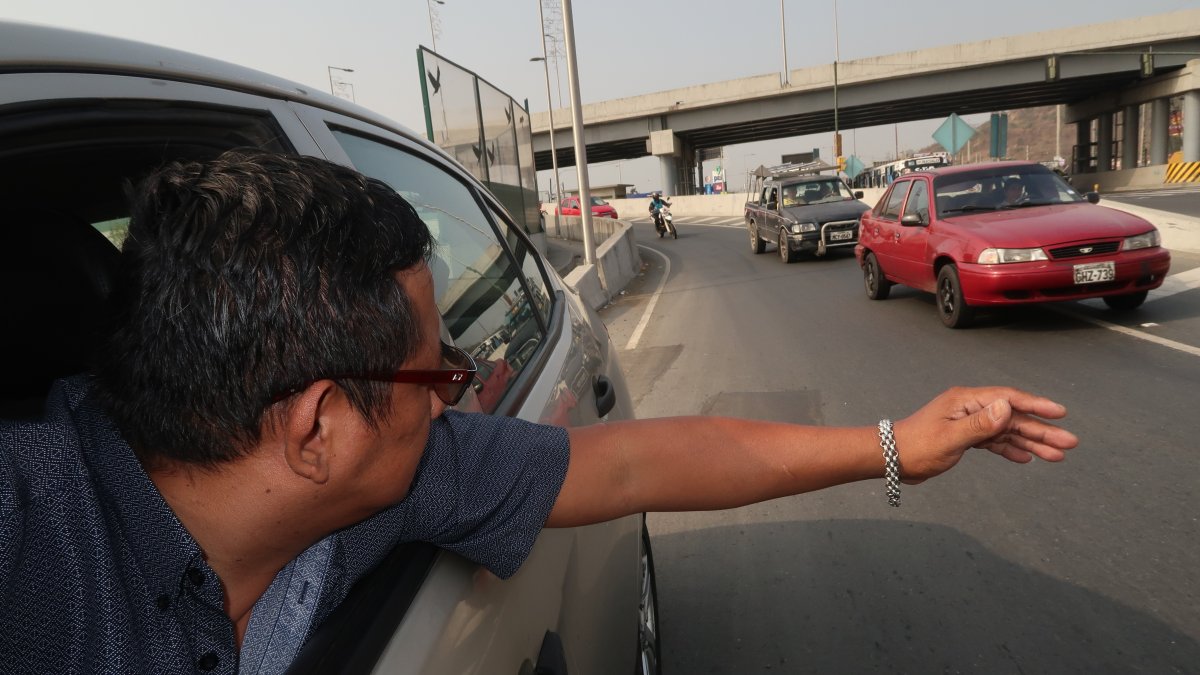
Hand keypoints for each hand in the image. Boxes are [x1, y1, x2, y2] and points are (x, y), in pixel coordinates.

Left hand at [893, 386, 1076, 483]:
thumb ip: (980, 424)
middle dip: (1042, 429)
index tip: (1060, 413)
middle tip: (1070, 443)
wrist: (892, 459)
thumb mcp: (950, 438)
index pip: (1008, 399)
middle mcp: (970, 408)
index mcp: (966, 401)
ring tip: (1057, 455)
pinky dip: (1011, 449)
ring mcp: (968, 423)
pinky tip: (1028, 458)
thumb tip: (1007, 406)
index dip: (1036, 405)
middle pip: (1013, 417)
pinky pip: (994, 442)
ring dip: (1031, 442)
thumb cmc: (916, 446)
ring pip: (1007, 431)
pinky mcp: (965, 438)